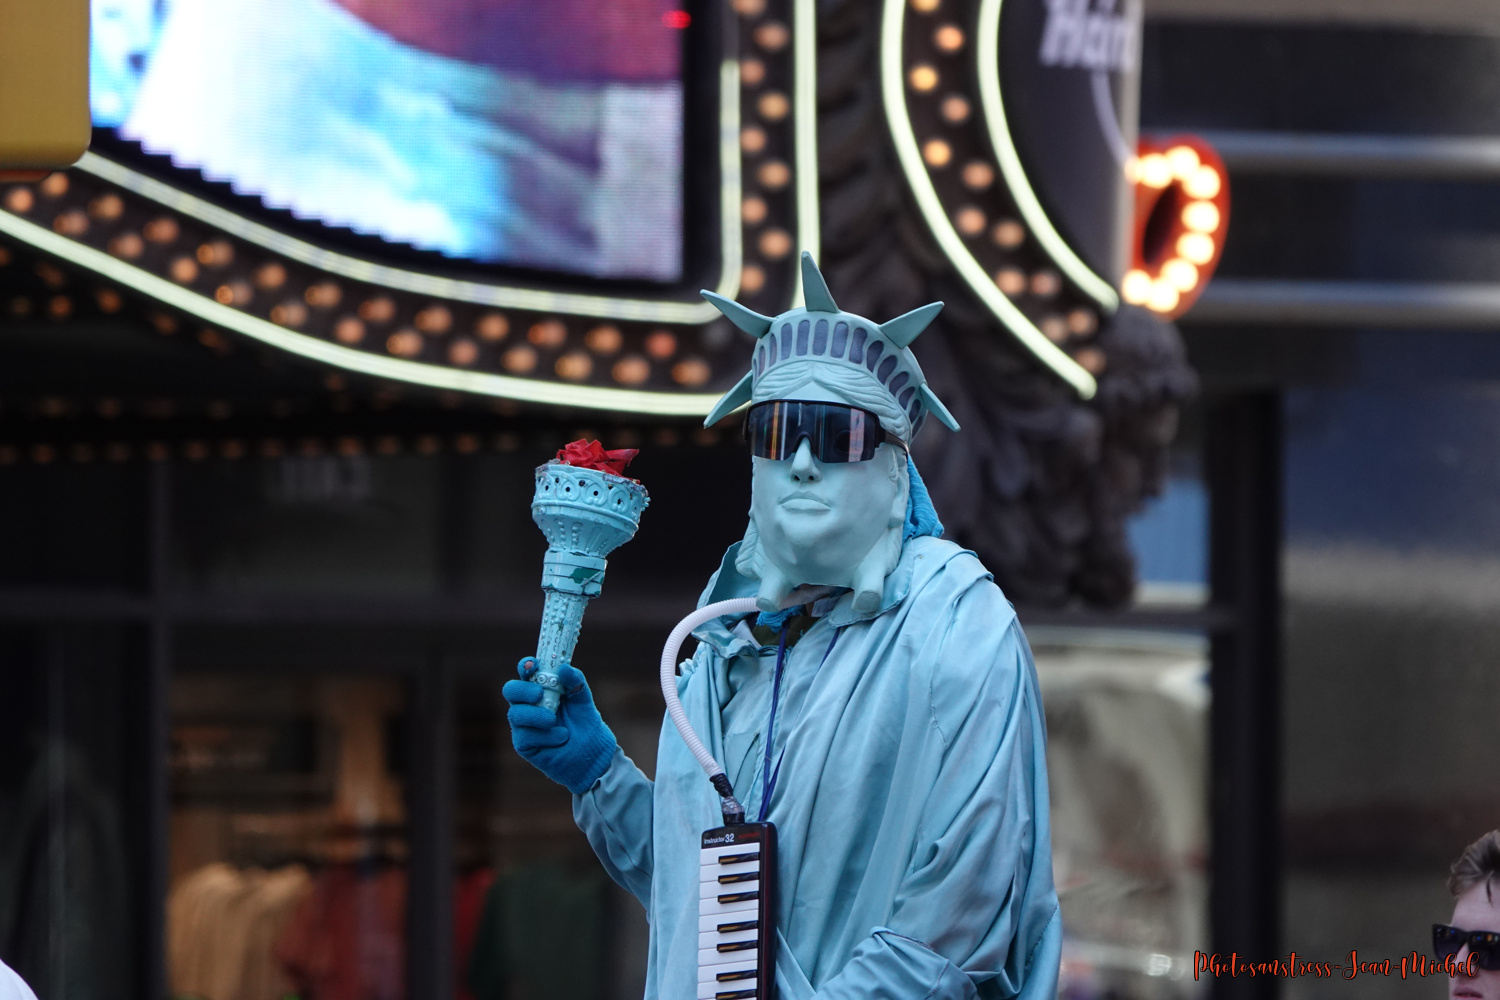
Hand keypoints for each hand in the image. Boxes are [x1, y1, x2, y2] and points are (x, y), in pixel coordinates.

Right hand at [504, 658, 618, 794]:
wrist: (592, 753)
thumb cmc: (585, 724)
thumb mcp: (583, 700)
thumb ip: (576, 682)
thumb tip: (564, 668)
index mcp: (540, 688)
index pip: (526, 672)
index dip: (526, 666)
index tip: (534, 664)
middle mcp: (528, 704)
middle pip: (510, 690)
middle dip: (523, 690)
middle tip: (539, 694)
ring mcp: (523, 725)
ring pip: (516, 714)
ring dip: (536, 715)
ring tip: (554, 720)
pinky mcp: (524, 744)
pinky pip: (525, 736)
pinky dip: (545, 735)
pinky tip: (560, 737)